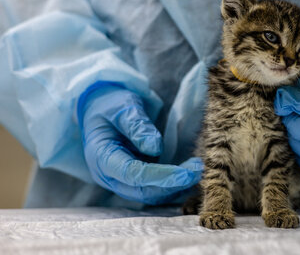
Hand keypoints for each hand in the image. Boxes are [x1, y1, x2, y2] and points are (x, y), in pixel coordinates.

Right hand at [78, 83, 202, 203]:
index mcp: (101, 156)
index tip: (185, 173)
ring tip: (197, 172)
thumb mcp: (123, 107)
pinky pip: (153, 190)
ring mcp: (121, 180)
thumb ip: (137, 125)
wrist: (103, 109)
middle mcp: (109, 174)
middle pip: (142, 191)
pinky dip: (171, 187)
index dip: (160, 176)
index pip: (132, 174)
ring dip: (174, 188)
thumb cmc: (112, 105)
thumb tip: (155, 147)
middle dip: (172, 184)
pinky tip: (189, 177)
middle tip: (197, 170)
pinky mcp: (133, 180)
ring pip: (149, 195)